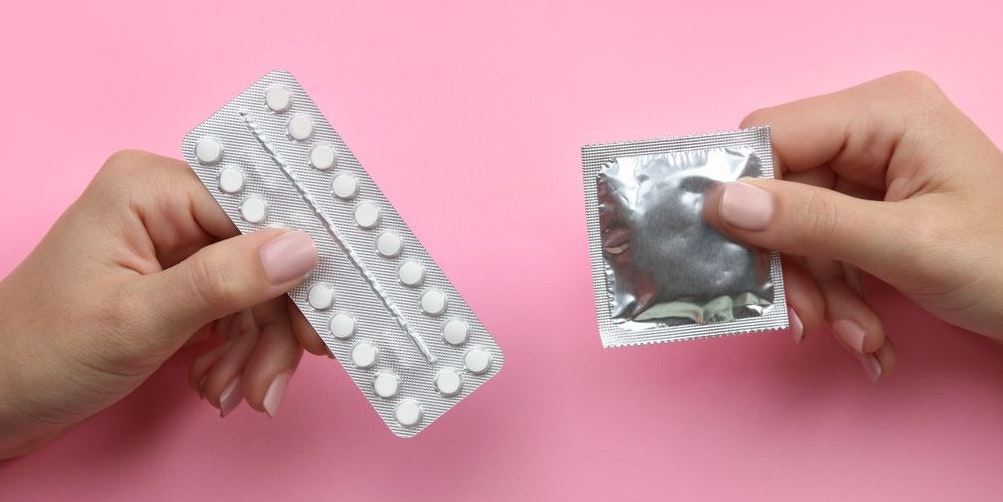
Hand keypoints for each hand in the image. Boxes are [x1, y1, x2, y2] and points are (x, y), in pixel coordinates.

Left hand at [0, 151, 325, 459]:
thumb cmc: (42, 351)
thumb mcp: (139, 320)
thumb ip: (223, 282)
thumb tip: (300, 249)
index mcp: (151, 189)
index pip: (256, 209)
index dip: (297, 264)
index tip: (327, 315)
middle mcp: (167, 206)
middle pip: (263, 255)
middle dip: (272, 327)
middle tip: (273, 380)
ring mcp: (175, 244)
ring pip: (257, 289)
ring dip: (256, 350)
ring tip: (240, 394)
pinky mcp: (180, 279)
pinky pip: (237, 308)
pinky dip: (237, 353)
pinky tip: (218, 383)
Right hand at [703, 72, 1002, 380]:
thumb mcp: (909, 248)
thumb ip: (812, 223)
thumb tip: (723, 204)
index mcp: (885, 113)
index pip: (773, 136)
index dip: (740, 194)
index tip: (725, 255)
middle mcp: (872, 129)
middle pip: (781, 191)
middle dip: (794, 265)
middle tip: (807, 320)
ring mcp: (873, 168)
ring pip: (798, 228)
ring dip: (821, 292)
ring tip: (859, 338)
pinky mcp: (874, 205)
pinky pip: (825, 246)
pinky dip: (839, 295)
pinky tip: (869, 335)